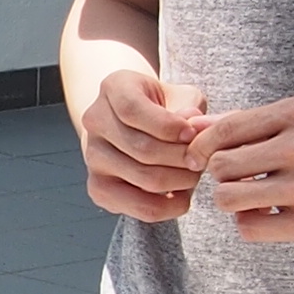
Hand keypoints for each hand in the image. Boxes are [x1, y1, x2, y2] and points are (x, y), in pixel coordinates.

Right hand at [77, 68, 211, 219]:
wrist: (136, 125)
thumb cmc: (165, 108)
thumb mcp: (181, 95)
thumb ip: (190, 106)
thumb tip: (192, 127)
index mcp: (113, 88)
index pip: (133, 110)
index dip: (169, 125)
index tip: (194, 133)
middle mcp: (94, 121)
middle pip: (143, 149)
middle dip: (182, 158)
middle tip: (201, 159)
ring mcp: (92, 157)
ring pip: (144, 179)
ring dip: (180, 181)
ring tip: (194, 174)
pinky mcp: (98, 188)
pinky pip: (138, 206)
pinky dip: (168, 206)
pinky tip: (182, 195)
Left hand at [193, 97, 293, 246]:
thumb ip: (250, 123)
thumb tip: (193, 129)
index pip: (224, 130)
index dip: (199, 147)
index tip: (196, 158)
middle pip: (221, 166)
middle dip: (220, 175)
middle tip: (237, 179)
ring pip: (230, 199)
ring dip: (233, 201)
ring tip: (251, 198)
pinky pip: (251, 228)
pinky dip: (251, 224)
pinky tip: (269, 215)